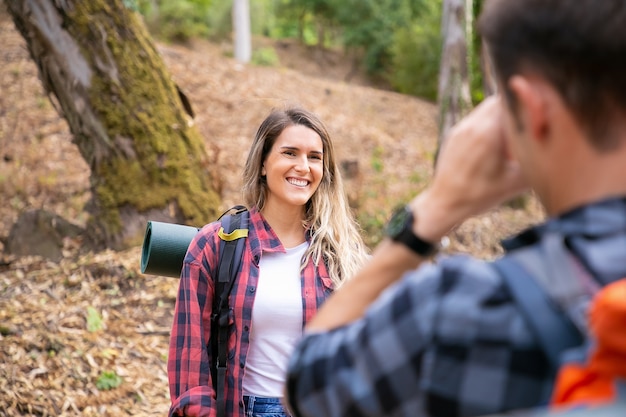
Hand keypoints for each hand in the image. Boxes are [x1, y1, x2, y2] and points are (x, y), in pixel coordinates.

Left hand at [411, 95, 528, 240]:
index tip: (538, 114)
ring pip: (486, 108)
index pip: (512, 99)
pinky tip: (493, 146)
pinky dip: (488, 125)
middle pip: (500, 100)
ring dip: (501, 117)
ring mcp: (461, 127)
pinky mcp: (454, 133)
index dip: (528, 102)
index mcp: (489, 132)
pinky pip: (475, 119)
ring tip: (508, 139)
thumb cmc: (480, 195)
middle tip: (526, 126)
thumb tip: (561, 149)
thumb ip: (538, 160)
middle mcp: (473, 124)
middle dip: (515, 109)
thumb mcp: (516, 182)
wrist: (444, 203)